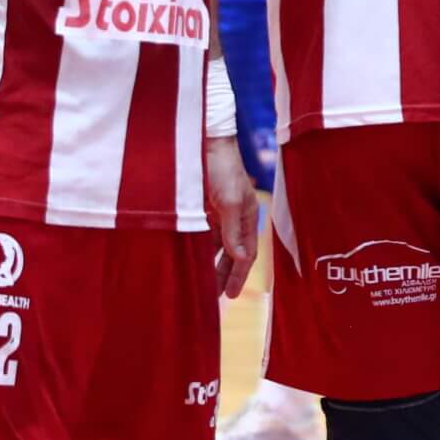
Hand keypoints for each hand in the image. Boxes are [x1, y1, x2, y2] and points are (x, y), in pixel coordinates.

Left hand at [205, 137, 259, 298]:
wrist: (204, 141)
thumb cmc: (222, 168)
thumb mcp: (229, 200)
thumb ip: (233, 231)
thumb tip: (242, 258)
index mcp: (248, 215)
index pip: (247, 252)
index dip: (240, 275)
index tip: (230, 295)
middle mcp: (235, 216)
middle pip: (233, 253)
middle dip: (225, 274)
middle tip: (215, 298)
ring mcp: (220, 212)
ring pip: (217, 246)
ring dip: (212, 264)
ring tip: (203, 284)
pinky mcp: (205, 207)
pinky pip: (205, 235)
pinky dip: (200, 250)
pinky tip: (192, 261)